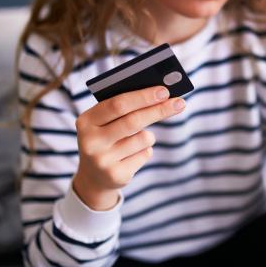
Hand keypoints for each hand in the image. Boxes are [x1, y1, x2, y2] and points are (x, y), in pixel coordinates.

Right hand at [73, 86, 185, 209]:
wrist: (94, 175)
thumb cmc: (107, 136)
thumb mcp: (106, 121)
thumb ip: (125, 107)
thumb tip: (161, 94)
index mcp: (86, 121)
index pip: (117, 104)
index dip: (143, 97)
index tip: (164, 90)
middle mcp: (91, 142)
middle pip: (133, 121)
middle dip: (158, 110)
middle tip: (179, 103)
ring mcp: (103, 161)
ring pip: (143, 139)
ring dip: (149, 135)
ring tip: (137, 138)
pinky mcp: (117, 175)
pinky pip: (145, 154)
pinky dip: (146, 150)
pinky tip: (131, 155)